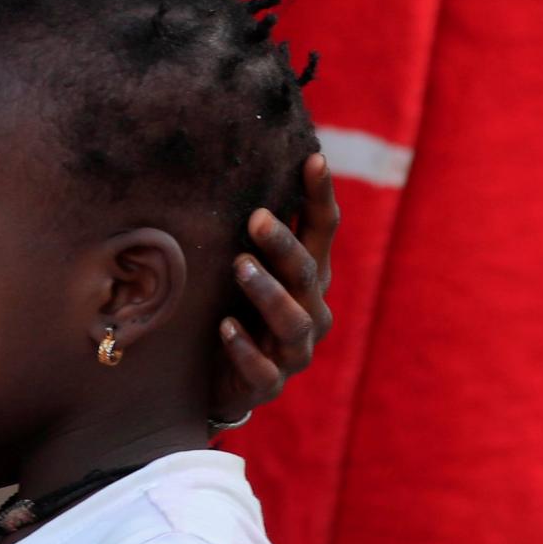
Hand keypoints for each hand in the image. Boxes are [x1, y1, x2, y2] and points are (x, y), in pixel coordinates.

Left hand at [211, 153, 339, 424]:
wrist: (220, 382)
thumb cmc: (234, 307)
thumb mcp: (243, 267)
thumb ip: (246, 231)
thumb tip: (225, 165)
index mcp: (309, 275)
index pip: (322, 230)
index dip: (320, 196)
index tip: (313, 159)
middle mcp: (310, 309)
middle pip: (306, 272)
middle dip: (284, 244)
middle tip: (257, 216)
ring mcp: (293, 350)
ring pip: (292, 320)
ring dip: (267, 292)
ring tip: (239, 266)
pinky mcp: (268, 384)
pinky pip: (263, 370)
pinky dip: (245, 349)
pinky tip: (225, 328)